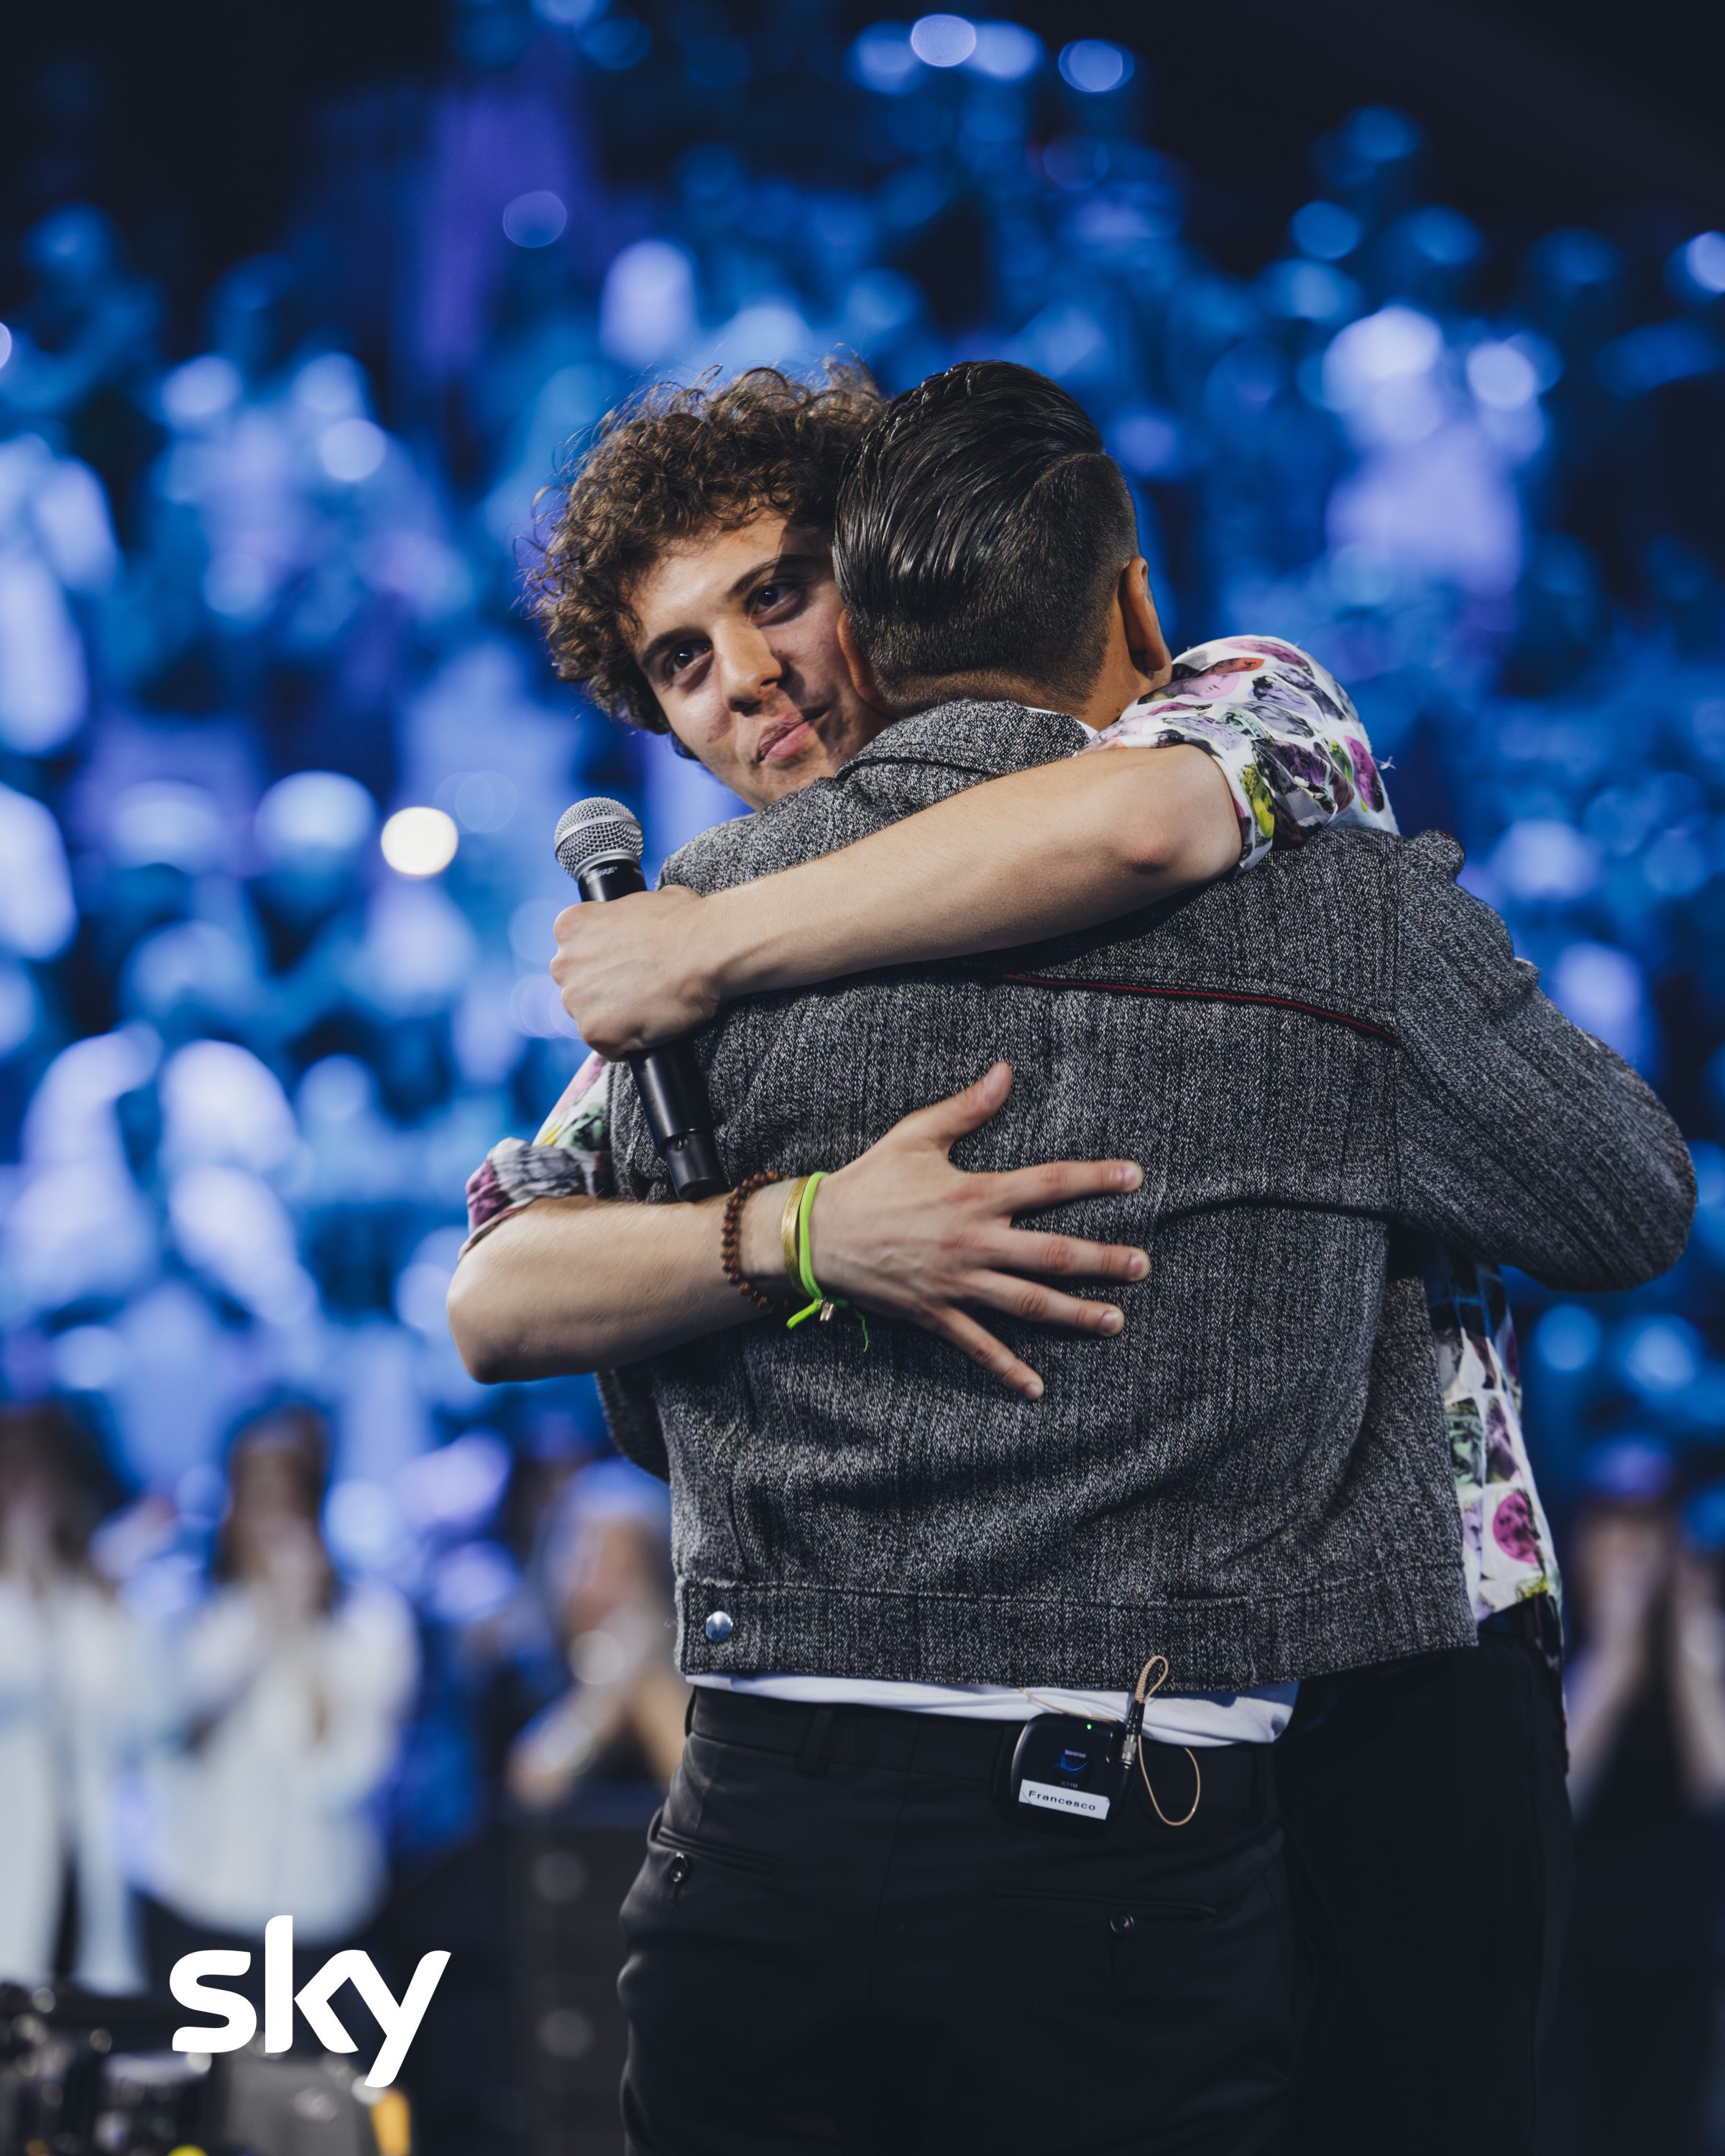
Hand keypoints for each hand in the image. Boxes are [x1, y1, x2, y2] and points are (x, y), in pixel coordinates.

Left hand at [551, 884, 716, 1055]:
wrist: (709, 949)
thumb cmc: (686, 922)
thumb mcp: (639, 903)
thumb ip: (616, 921)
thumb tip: (627, 930)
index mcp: (570, 927)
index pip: (575, 955)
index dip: (602, 964)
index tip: (626, 967)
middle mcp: (564, 963)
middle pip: (578, 988)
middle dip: (604, 992)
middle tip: (640, 988)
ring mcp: (576, 1000)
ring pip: (590, 1018)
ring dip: (615, 1018)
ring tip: (649, 1006)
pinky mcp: (594, 1031)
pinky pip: (608, 1047)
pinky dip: (628, 1043)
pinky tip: (651, 1025)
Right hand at [745, 1062, 1147, 1399]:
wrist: (816, 1234)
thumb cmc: (868, 1180)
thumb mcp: (915, 1136)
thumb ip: (966, 1109)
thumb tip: (1005, 1072)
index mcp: (974, 1194)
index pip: (1048, 1184)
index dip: (1095, 1179)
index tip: (1135, 1177)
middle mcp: (973, 1242)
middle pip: (1051, 1254)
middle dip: (1102, 1260)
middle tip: (1142, 1266)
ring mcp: (957, 1283)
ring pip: (1027, 1303)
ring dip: (1075, 1314)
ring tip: (1115, 1321)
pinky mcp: (937, 1314)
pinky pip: (979, 1346)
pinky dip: (1008, 1369)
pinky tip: (1037, 1389)